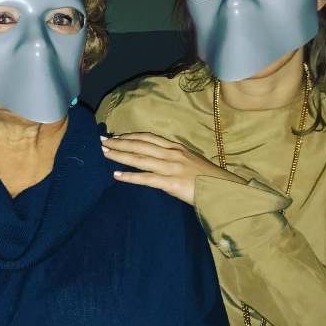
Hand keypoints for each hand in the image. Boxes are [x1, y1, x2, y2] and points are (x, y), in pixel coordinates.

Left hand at [100, 133, 246, 205]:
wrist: (224, 190)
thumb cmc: (208, 179)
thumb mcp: (191, 162)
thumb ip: (174, 159)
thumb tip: (157, 159)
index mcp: (176, 148)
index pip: (148, 137)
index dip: (130, 135)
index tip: (116, 135)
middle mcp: (172, 154)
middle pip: (140, 144)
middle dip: (120, 141)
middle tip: (102, 140)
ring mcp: (171, 167)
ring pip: (140, 158)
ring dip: (120, 154)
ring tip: (104, 152)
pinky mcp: (171, 182)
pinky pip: (146, 178)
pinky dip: (130, 176)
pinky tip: (116, 175)